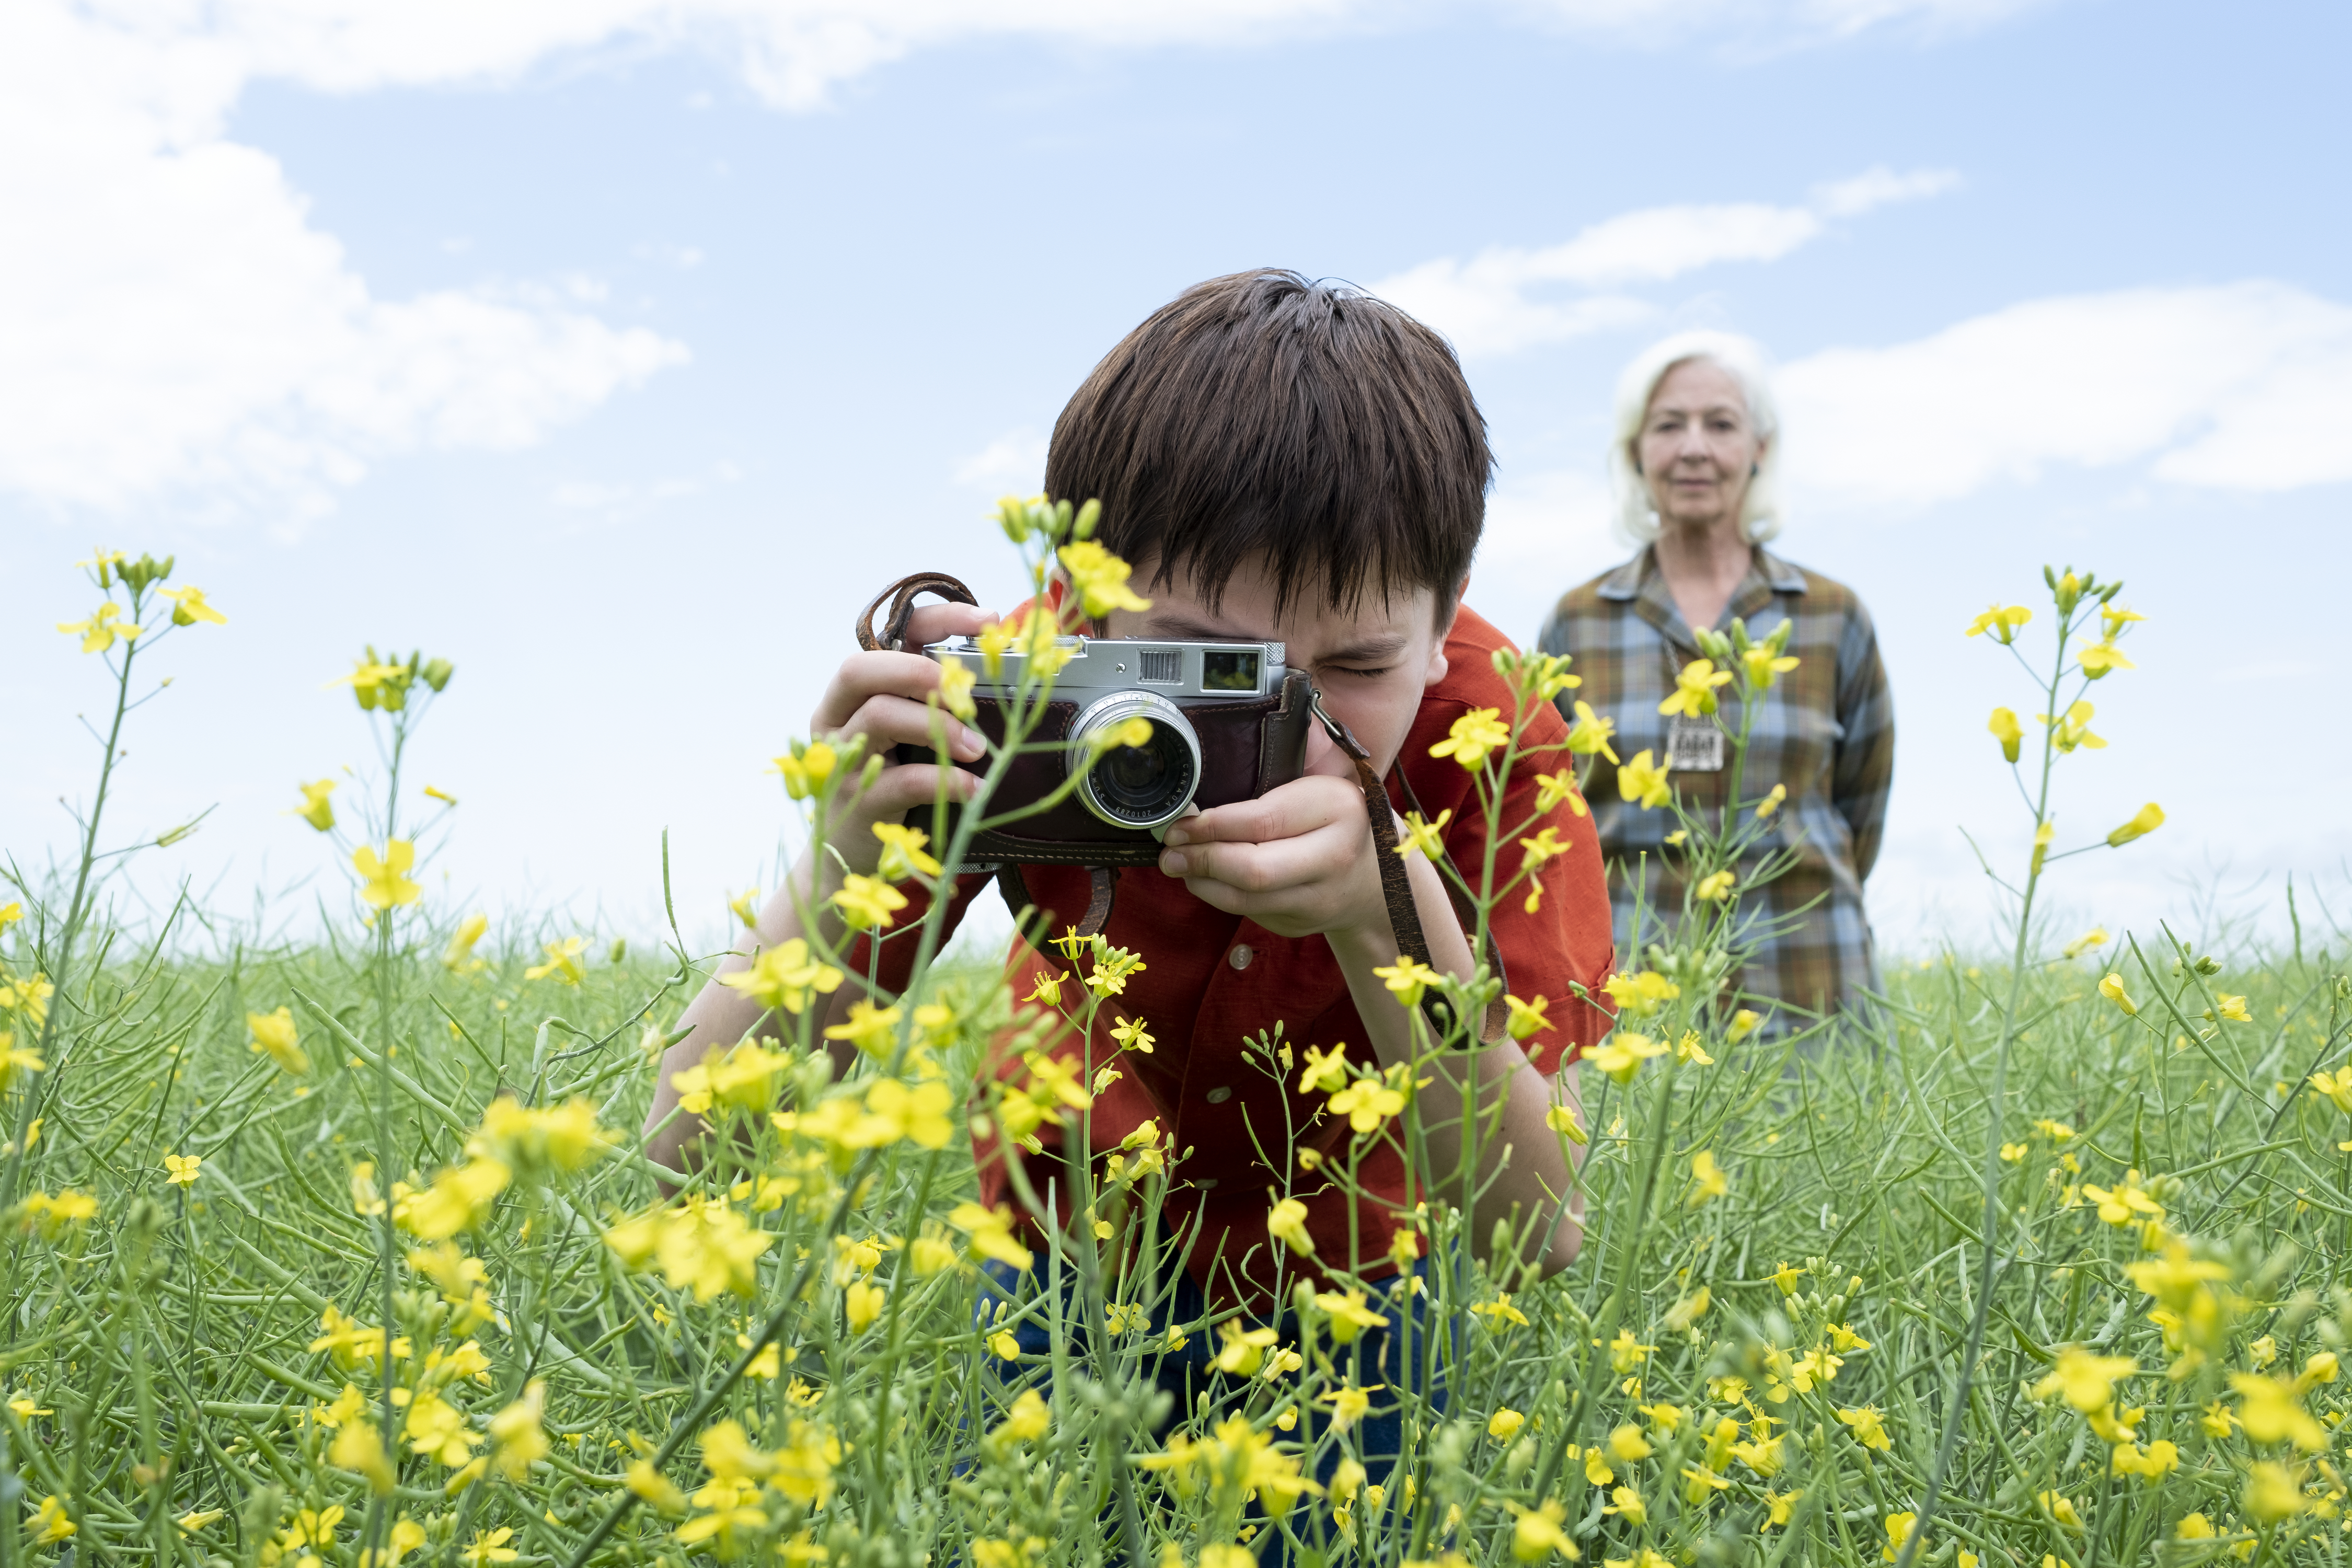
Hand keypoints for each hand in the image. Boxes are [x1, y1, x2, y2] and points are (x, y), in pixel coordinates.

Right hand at [809, 600, 993, 868]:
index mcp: (853, 691)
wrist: (846, 856)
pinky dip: (946, 780)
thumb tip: (996, 682)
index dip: (939, 620)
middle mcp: (836, 716)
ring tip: (979, 749)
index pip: (889, 636)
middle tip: (964, 693)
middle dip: (921, 672)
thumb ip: (932, 705)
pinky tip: (973, 788)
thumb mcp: (904, 736)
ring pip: (880, 716)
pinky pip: (902, 780)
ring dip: (939, 727)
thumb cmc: (887, 784)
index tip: (990, 620)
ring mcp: (841, 759)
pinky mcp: (856, 800)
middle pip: (863, 669)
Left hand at [1153, 723, 1388, 940]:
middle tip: (1169, 851)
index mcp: (1338, 809)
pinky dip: (1218, 895)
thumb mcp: (1325, 777)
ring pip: (1246, 898)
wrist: (1379, 876)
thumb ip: (1296, 748)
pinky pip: (1249, 911)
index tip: (1182, 820)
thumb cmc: (1339, 816)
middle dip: (1201, 859)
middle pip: (1254, 870)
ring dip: (1201, 882)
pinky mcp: (1302, 923)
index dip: (1213, 823)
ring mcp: (1319, 897)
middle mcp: (1334, 856)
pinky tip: (1203, 877)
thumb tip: (1257, 709)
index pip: (1264, 820)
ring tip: (1177, 863)